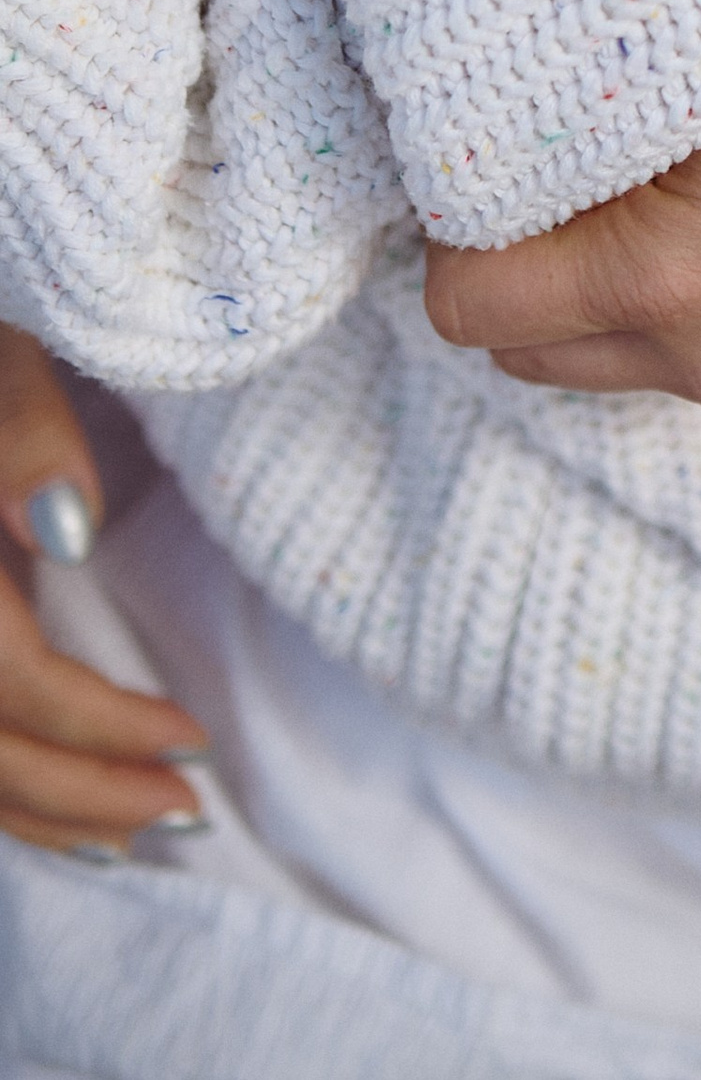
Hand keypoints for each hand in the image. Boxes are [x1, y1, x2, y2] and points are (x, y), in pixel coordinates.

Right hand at [0, 332, 206, 856]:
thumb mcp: (9, 355)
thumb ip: (25, 438)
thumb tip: (67, 532)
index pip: (5, 678)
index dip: (95, 724)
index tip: (194, 739)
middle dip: (80, 795)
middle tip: (188, 814)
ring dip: (45, 815)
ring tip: (143, 834)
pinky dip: (5, 800)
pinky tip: (69, 821)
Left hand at [424, 6, 700, 402]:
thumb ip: (613, 79)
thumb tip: (515, 71)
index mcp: (667, 281)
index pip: (461, 297)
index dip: (450, 205)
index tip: (472, 117)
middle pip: (524, 345)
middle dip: (508, 250)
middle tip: (536, 130)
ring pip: (614, 349)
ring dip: (596, 272)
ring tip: (634, 149)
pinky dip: (685, 284)